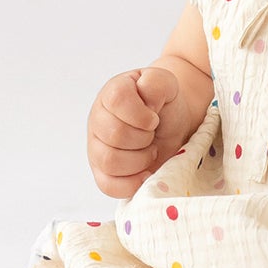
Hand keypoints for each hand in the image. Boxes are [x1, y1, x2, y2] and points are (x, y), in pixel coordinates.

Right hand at [86, 67, 188, 197]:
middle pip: (115, 134)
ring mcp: (96, 147)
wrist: (170, 124)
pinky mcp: (102, 172)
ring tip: (149, 150)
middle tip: (153, 134)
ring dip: (140, 160)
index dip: (142, 113)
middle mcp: (98, 119)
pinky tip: (146, 172)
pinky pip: (108, 185)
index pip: (118, 100)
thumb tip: (146, 103)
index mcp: (112, 93)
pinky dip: (132, 182)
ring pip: (110, 161)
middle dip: (144, 138)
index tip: (154, 118)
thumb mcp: (167, 84)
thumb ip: (157, 82)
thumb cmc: (165, 105)